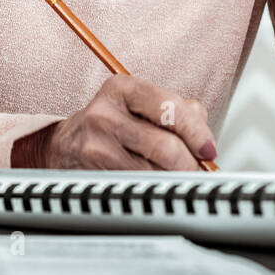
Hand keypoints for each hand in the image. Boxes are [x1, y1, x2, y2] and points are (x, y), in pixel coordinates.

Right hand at [13, 76, 216, 169]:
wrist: (65, 146)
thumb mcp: (141, 105)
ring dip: (173, 178)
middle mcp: (106, 112)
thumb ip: (180, 112)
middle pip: (165, 145)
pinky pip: (138, 184)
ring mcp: (97, 143)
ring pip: (154, 170)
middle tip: (196, 170)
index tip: (209, 150)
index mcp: (122, 87)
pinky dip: (154, 187)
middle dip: (189, 164)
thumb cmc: (113, 124)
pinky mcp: (93, 170)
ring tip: (175, 176)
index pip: (171, 108)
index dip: (197, 132)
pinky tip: (154, 184)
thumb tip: (206, 142)